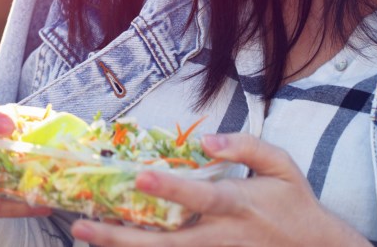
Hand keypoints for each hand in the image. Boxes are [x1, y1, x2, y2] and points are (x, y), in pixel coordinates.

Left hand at [70, 133, 367, 245]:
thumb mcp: (281, 165)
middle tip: (83, 225)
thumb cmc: (294, 203)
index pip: (200, 197)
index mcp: (237, 205)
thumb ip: (246, 146)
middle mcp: (220, 236)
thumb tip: (207, 140)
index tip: (140, 177)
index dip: (170, 189)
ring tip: (85, 237)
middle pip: (165, 242)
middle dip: (122, 236)